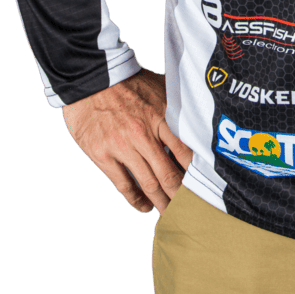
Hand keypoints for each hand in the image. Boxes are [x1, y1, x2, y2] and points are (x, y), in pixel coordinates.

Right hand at [62, 68, 192, 214]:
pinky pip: (123, 185)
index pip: (185, 152)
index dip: (195, 173)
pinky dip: (136, 199)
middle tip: (190, 209)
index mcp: (161, 117)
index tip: (203, 186)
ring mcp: (122, 147)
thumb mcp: (159, 86)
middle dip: (180, 196)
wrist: (91, 79)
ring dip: (161, 203)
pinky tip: (144, 206)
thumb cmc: (128, 83)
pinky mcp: (102, 156)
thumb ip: (177, 102)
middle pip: (169, 174)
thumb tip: (200, 105)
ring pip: (148, 184)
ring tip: (170, 214)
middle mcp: (143, 134)